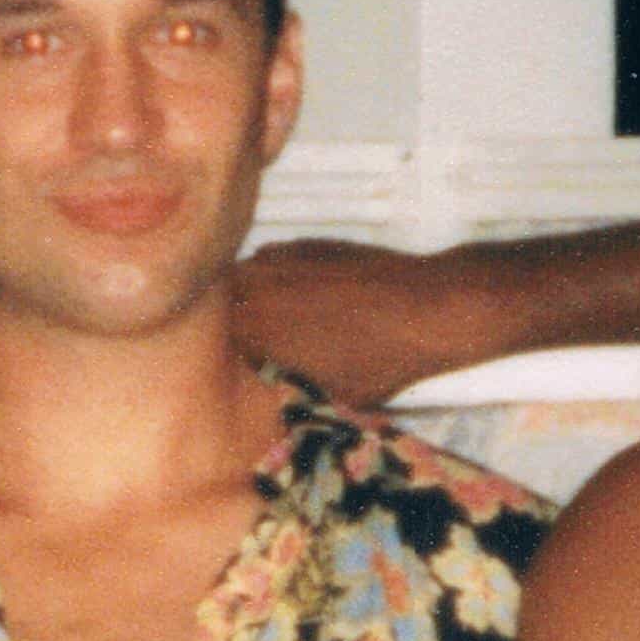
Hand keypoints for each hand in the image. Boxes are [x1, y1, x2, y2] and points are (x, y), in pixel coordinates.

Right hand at [224, 238, 488, 405]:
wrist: (427, 308)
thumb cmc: (381, 360)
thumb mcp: (332, 395)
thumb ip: (293, 389)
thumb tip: (283, 391)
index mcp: (254, 331)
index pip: (212, 344)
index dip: (224, 360)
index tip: (244, 371)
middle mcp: (257, 288)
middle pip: (218, 306)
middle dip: (228, 325)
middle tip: (251, 344)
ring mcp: (281, 260)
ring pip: (242, 277)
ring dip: (247, 296)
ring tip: (272, 318)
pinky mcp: (307, 245)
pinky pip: (272, 260)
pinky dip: (276, 277)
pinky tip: (302, 295)